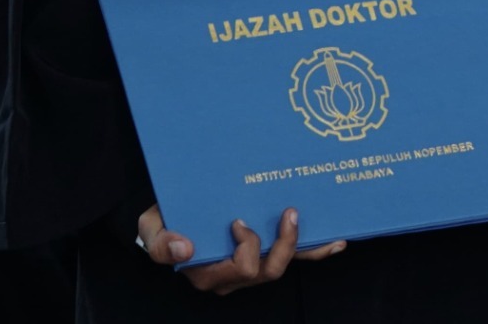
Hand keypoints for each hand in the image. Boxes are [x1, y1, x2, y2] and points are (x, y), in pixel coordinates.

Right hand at [137, 203, 345, 294]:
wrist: (170, 215)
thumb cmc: (162, 224)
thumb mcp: (150, 231)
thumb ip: (161, 243)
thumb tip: (186, 249)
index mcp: (208, 272)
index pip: (240, 270)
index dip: (248, 249)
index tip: (240, 221)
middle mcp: (232, 275)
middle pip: (268, 271)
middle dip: (284, 244)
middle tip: (289, 212)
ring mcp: (250, 266)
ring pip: (283, 265)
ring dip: (301, 244)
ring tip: (307, 216)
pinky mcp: (263, 253)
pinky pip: (293, 259)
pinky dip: (315, 252)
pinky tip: (336, 241)